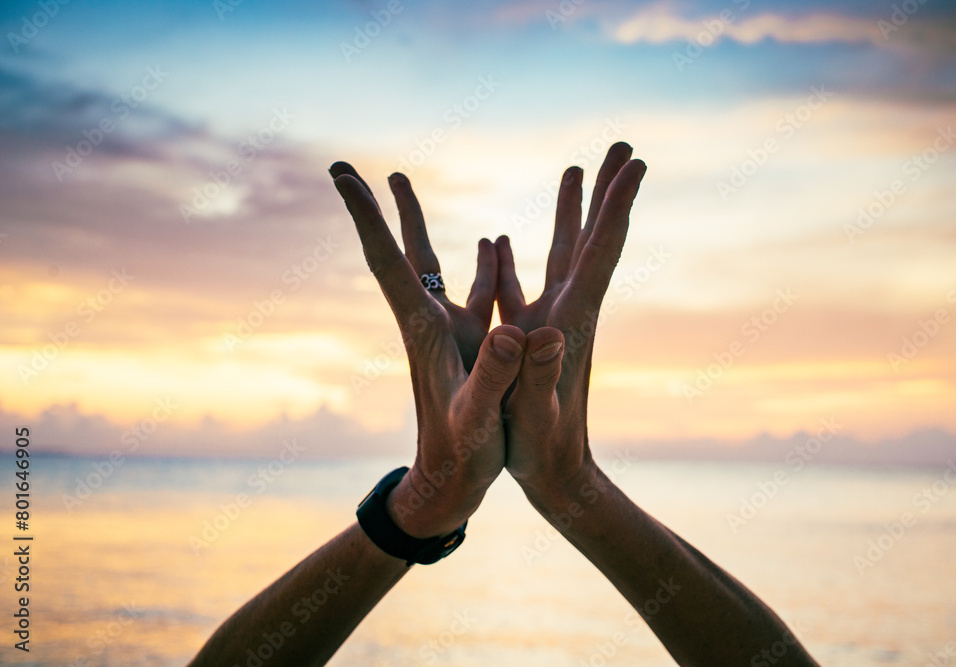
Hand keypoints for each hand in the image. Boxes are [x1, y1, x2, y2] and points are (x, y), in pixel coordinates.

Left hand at [330, 163, 524, 538]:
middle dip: (375, 208)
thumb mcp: (480, 421)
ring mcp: (447, 333)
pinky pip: (472, 291)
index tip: (342, 175)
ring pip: (430, 264)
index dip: (367, 217)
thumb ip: (497, 377)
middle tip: (342, 168)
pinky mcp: (469, 347)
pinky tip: (492, 242)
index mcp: (425, 330)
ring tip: (400, 181)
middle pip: (398, 252)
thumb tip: (513, 330)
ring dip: (414, 223)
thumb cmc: (461, 460)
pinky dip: (480, 261)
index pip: (388, 262)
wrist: (447, 489)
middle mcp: (428, 322)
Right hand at [494, 143, 645, 502]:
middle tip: (623, 146)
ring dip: (573, 212)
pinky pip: (527, 283)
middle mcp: (571, 312)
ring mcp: (553, 321)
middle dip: (608, 191)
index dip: (619, 205)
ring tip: (575, 170)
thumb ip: (536, 375)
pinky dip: (519, 256)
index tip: (636, 162)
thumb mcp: (534, 414)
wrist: (555, 478)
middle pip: (594, 239)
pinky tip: (500, 241)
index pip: (601, 252)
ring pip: (566, 253)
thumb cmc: (542, 452)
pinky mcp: (532, 337)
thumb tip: (546, 332)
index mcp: (573, 321)